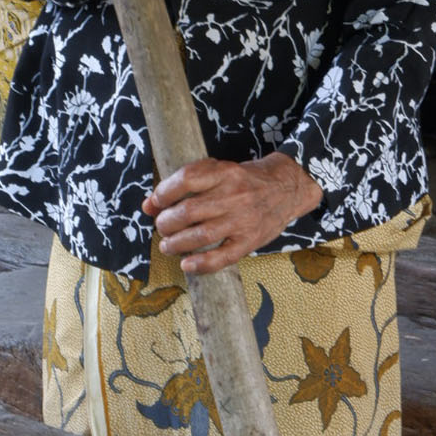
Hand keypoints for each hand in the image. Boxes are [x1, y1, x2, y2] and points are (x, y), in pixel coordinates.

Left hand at [142, 153, 322, 275]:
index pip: (186, 180)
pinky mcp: (250, 241)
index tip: (155, 203)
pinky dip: (200, 264)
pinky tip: (186, 264)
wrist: (286, 187)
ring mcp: (242, 220)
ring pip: (200, 236)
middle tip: (162, 227)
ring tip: (167, 245)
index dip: (164, 193)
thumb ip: (186, 184)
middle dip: (166, 223)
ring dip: (176, 244)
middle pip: (188, 211)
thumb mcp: (219, 171)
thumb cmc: (245, 179)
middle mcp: (233, 195)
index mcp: (224, 172)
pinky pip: (222, 257)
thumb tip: (150, 205)